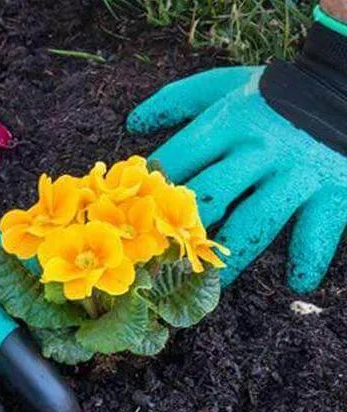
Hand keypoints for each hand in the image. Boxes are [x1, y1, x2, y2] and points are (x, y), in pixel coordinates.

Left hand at [127, 21, 346, 292]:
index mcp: (229, 122)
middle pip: (212, 198)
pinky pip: (318, 231)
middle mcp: (260, 149)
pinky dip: (308, 259)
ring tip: (217, 284)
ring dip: (233, 259)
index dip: (153, 191)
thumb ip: (177, 101)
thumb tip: (132, 123)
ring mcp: (298, 172)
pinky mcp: (335, 190)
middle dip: (184, 233)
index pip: (179, 160)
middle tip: (165, 263)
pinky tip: (296, 283)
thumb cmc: (276, 89)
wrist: (344, 81)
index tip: (135, 220)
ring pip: (255, 223)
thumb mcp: (225, 85)